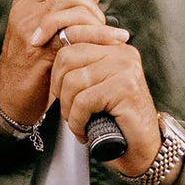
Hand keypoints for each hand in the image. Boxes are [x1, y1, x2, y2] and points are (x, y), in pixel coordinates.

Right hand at [0, 0, 129, 125]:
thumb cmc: (30, 62)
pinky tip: (112, 40)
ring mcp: (31, 27)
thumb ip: (56, 4)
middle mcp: (25, 7)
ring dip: (94, 15)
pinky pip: (76, 31)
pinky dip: (100, 35)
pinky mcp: (42, 50)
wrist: (11, 95)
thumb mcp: (38, 24)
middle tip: (92, 13)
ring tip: (95, 32)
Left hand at [49, 34, 163, 179]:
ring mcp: (125, 68)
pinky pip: (84, 101)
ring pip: (73, 82)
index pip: (73, 37)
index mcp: (114, 47)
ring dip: (67, 109)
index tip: (41, 61)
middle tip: (66, 109)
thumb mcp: (96, 86)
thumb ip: (81, 66)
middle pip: (67, 57)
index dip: (52, 50)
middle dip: (58, 88)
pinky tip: (83, 131)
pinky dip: (77, 121)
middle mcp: (122, 53)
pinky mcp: (125, 88)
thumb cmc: (116, 120)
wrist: (143, 148)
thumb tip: (47, 48)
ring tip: (77, 122)